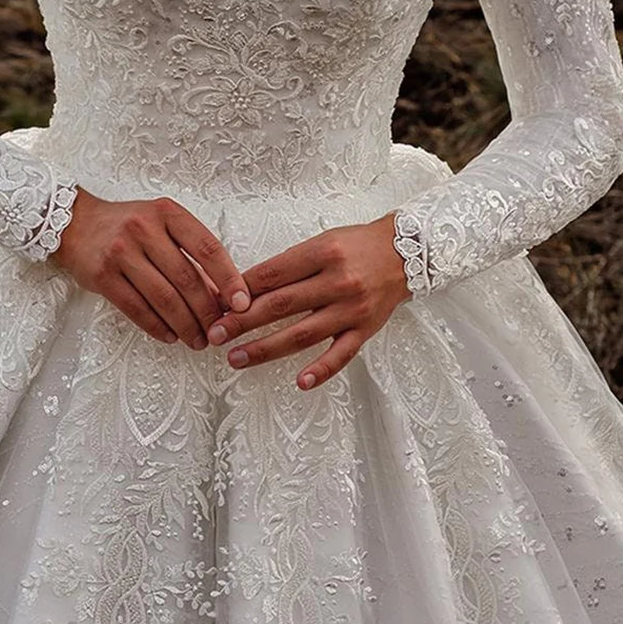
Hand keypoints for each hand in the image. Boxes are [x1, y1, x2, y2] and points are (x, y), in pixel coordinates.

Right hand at [52, 187, 251, 348]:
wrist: (75, 223)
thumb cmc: (127, 224)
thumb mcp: (161, 223)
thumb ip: (189, 250)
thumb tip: (221, 293)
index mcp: (167, 213)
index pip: (207, 248)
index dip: (229, 278)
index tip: (242, 303)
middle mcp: (144, 229)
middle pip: (187, 278)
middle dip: (208, 311)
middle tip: (219, 331)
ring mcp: (121, 252)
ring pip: (163, 298)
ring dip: (186, 325)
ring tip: (198, 340)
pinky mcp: (102, 276)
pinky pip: (137, 308)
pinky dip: (158, 327)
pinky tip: (171, 336)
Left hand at [203, 213, 410, 390]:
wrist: (406, 252)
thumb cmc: (357, 244)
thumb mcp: (322, 241)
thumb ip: (289, 264)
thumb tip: (246, 288)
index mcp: (323, 252)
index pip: (273, 273)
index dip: (242, 290)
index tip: (217, 303)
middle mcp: (338, 281)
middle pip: (281, 304)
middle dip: (243, 321)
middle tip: (215, 334)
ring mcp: (352, 309)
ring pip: (303, 333)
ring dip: (266, 348)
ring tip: (237, 358)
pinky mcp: (365, 330)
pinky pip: (342, 354)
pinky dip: (321, 369)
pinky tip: (300, 382)